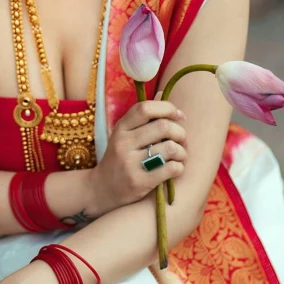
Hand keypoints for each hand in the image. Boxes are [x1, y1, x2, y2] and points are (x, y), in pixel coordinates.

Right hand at [88, 91, 186, 214]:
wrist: (101, 189)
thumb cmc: (119, 158)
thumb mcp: (125, 134)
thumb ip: (143, 116)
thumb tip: (162, 93)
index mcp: (121, 127)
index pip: (145, 108)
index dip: (167, 108)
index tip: (179, 116)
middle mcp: (123, 143)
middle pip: (163, 127)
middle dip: (180, 132)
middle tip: (182, 139)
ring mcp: (130, 163)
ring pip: (170, 148)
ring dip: (182, 152)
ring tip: (180, 155)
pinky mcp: (139, 182)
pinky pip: (171, 169)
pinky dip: (179, 167)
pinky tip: (175, 168)